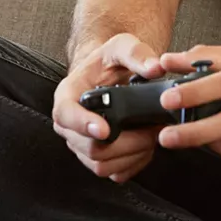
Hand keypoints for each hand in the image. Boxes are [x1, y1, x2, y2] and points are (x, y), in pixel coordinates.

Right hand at [52, 34, 164, 183]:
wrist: (110, 76)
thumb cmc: (110, 62)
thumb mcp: (121, 46)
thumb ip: (137, 54)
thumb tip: (155, 68)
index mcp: (67, 95)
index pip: (65, 115)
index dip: (83, 125)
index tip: (106, 129)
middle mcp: (70, 125)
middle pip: (89, 147)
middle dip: (124, 142)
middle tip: (150, 129)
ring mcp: (82, 145)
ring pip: (101, 165)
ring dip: (131, 155)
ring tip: (151, 136)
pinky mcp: (98, 159)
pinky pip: (114, 173)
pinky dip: (133, 164)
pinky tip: (146, 147)